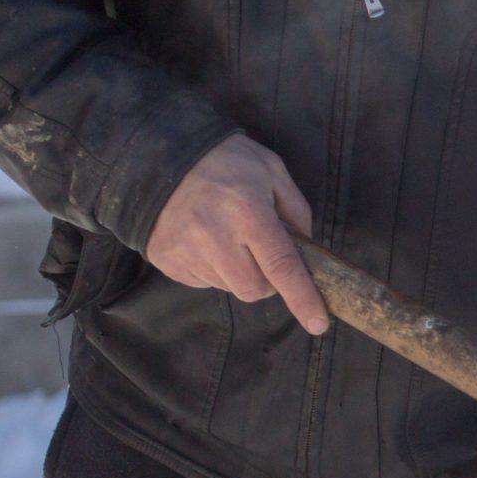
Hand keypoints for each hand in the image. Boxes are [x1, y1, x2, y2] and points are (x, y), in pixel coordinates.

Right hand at [147, 135, 330, 334]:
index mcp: (248, 213)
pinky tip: (203, 238)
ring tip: (224, 234)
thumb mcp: (270, 169)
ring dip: (236, 271)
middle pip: (254, 290)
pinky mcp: (165, 259)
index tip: (318, 324)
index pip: (282, 267)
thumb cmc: (222, 159)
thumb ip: (295, 210)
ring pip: (228, 287)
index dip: (303, 298)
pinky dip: (210, 268)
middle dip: (266, 280)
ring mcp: (185, 250)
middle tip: (258, 250)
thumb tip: (306, 248)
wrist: (158, 153)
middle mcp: (215, 236)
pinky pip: (201, 281)